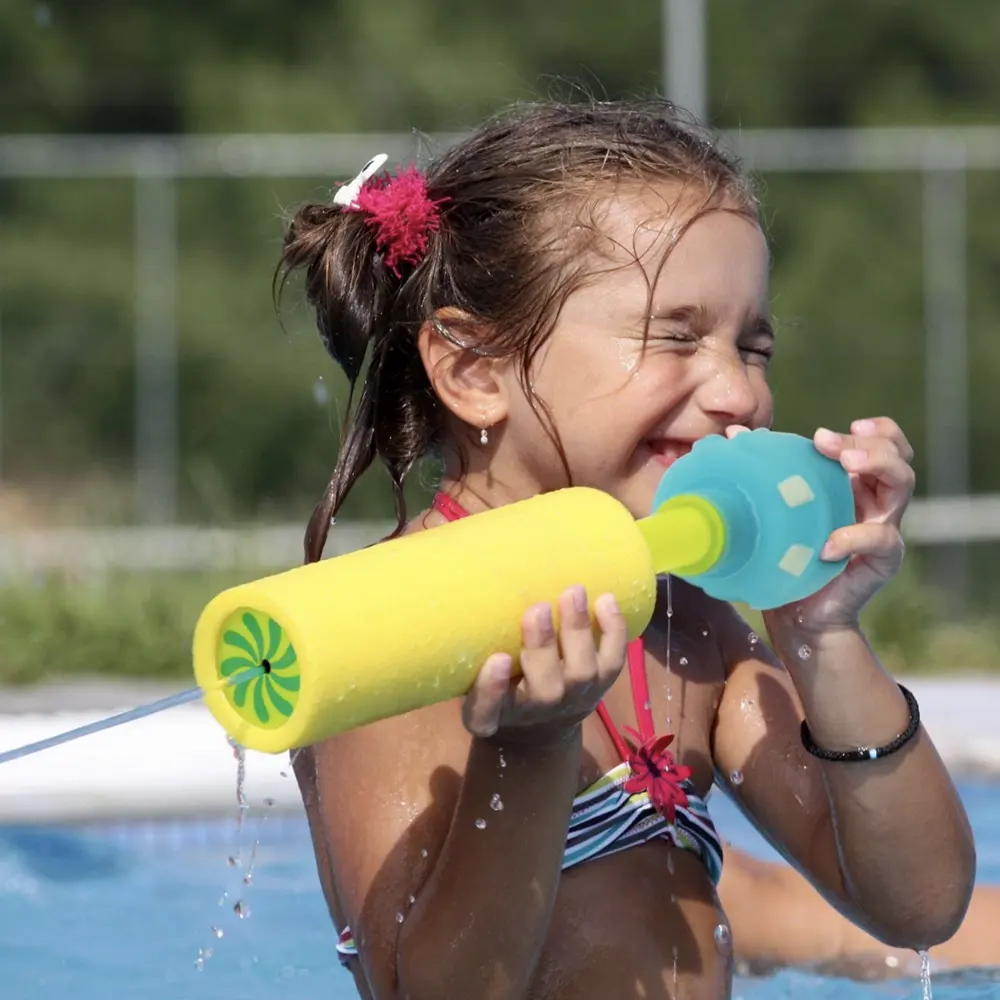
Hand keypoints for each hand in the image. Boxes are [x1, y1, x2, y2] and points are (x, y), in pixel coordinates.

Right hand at [462, 586, 627, 742]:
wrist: (541, 727)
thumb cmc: (500, 688)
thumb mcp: (473, 681)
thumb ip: (470, 653)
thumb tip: (463, 595)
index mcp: (495, 714)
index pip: (486, 711)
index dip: (492, 688)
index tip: (498, 659)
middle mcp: (537, 710)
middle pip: (545, 690)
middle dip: (543, 648)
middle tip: (537, 609)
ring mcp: (574, 699)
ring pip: (582, 673)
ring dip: (578, 632)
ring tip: (572, 593)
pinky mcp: (602, 684)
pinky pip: (613, 662)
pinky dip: (613, 632)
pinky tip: (606, 600)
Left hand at [727, 419, 913, 630]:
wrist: (797, 615)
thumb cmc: (784, 558)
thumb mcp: (774, 510)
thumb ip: (764, 471)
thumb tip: (734, 434)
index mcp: (854, 486)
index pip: (884, 443)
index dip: (871, 430)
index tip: (826, 432)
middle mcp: (874, 503)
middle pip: (897, 457)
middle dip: (868, 441)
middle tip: (827, 442)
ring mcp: (882, 529)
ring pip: (902, 485)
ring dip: (877, 465)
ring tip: (845, 464)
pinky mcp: (882, 561)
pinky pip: (882, 540)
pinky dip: (855, 536)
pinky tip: (827, 543)